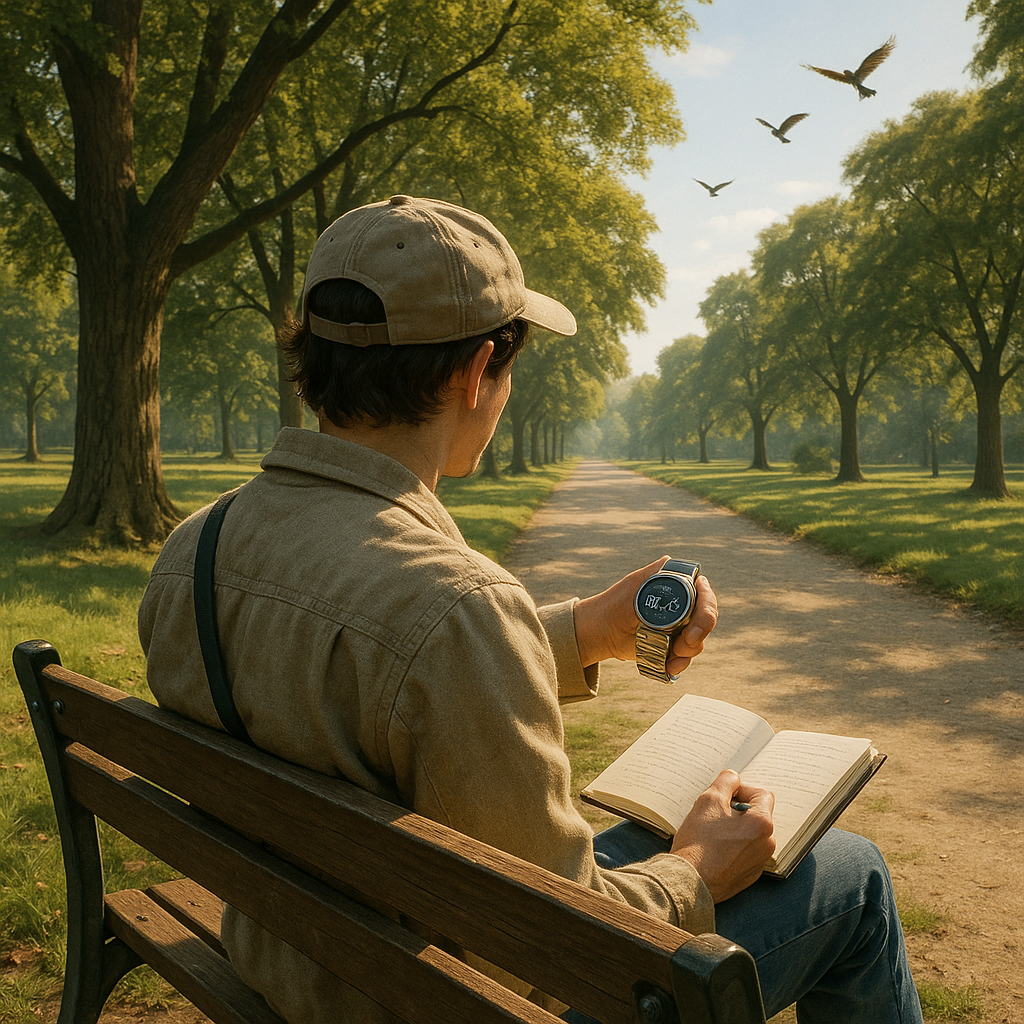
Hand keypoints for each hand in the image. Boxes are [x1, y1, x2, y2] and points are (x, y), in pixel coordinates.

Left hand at [573, 556, 718, 669]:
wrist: (601, 632)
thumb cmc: (616, 604)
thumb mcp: (634, 584)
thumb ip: (654, 572)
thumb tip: (668, 560)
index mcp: (679, 587)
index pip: (706, 596)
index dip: (706, 613)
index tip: (693, 630)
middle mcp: (684, 605)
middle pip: (707, 620)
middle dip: (698, 636)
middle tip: (682, 645)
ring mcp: (679, 626)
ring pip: (698, 640)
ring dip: (688, 651)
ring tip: (671, 656)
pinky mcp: (672, 644)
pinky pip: (686, 655)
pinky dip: (680, 662)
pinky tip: (670, 666)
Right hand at [670, 770, 775, 902]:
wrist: (689, 882)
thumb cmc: (699, 841)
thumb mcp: (708, 800)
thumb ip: (726, 781)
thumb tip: (734, 778)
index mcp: (762, 824)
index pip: (762, 794)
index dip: (742, 790)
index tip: (724, 797)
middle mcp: (767, 844)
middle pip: (756, 815)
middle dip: (737, 811)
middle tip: (713, 815)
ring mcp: (759, 863)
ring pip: (750, 834)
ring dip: (734, 829)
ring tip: (711, 834)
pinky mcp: (748, 876)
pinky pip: (744, 853)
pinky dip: (732, 848)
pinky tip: (713, 851)